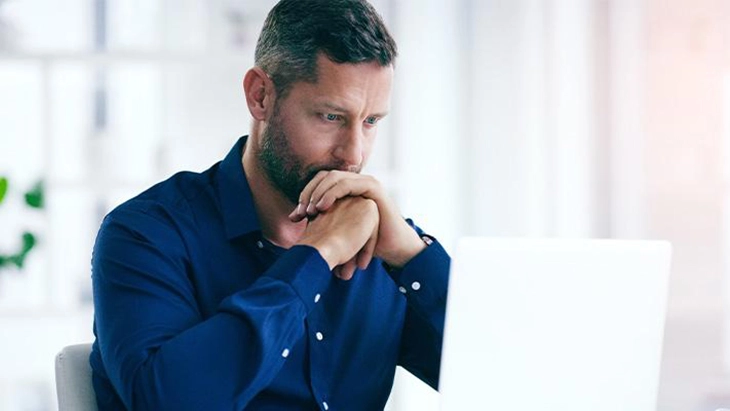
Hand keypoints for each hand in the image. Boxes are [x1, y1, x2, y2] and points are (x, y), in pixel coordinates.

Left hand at [289, 171, 425, 267]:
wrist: (393, 247)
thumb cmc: (366, 241)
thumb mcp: (338, 228)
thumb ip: (319, 220)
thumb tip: (292, 219)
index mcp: (346, 188)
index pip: (319, 182)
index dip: (305, 195)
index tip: (295, 217)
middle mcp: (355, 181)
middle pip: (323, 177)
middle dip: (308, 194)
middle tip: (299, 213)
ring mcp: (364, 182)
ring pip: (333, 177)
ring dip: (318, 192)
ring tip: (309, 211)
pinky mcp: (373, 187)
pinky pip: (347, 184)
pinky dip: (331, 193)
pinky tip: (322, 207)